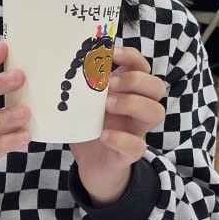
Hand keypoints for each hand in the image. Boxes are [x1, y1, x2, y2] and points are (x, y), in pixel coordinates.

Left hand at [70, 46, 166, 206]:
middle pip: (157, 87)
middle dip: (135, 80)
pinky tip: (103, 135)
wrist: (91, 167)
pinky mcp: (129, 155)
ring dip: (132, 103)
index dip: (133, 57)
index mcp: (128, 92)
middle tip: (109, 85)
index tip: (113, 53)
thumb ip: (80, 85)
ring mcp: (136, 131)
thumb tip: (61, 59)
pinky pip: (137, 146)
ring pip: (156, 112)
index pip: (143, 67)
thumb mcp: (84, 104)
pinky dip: (121, 138)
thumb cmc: (88, 129)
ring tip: (107, 106)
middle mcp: (137, 110)